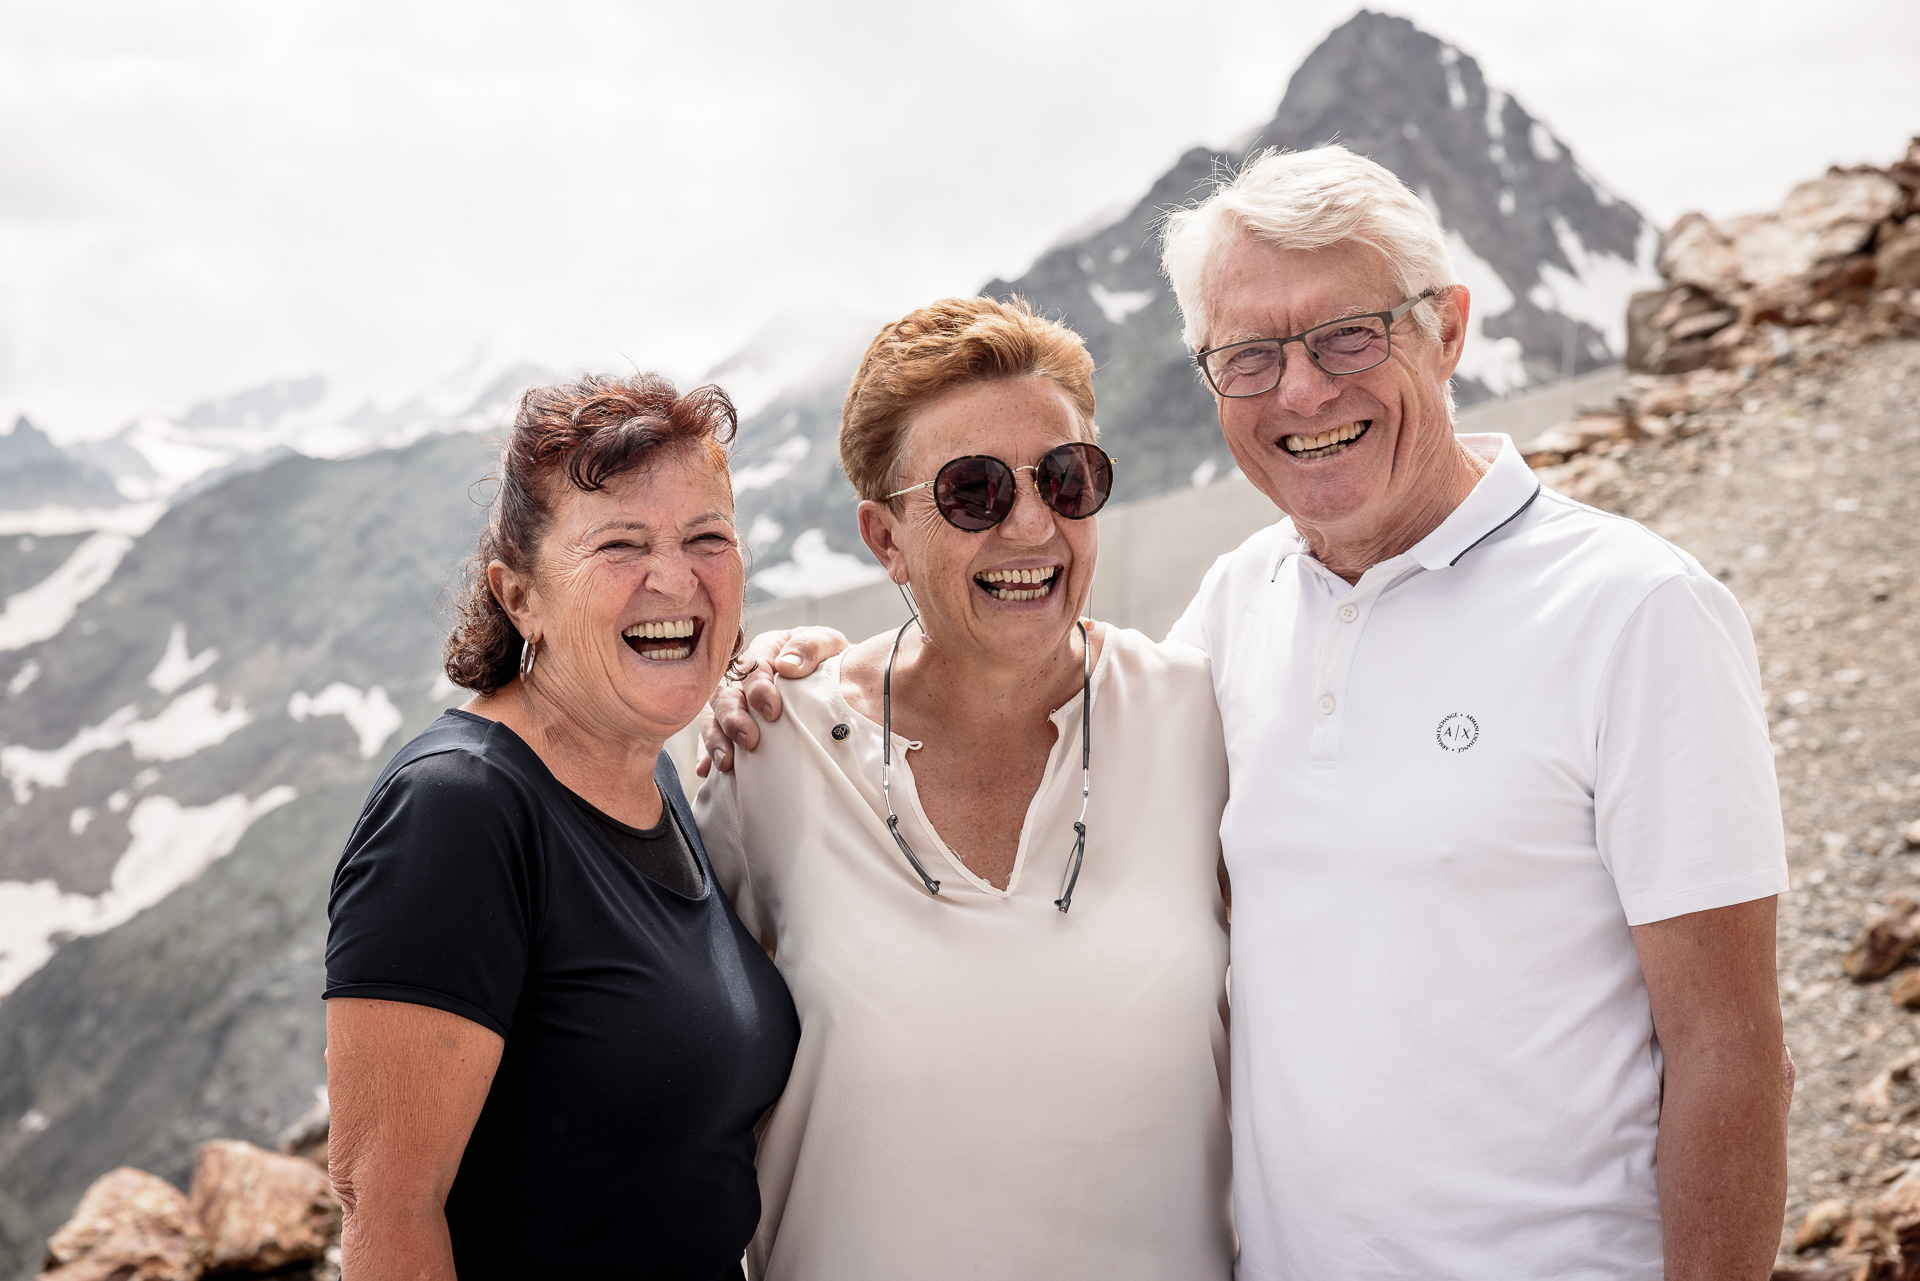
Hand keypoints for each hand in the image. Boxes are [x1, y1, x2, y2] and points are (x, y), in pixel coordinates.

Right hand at [696, 626, 850, 774]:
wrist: (840, 684)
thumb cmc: (830, 661)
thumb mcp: (827, 645)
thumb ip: (810, 647)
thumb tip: (786, 665)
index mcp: (764, 650)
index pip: (751, 666)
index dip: (758, 688)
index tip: (772, 712)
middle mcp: (742, 675)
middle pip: (724, 692)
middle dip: (732, 717)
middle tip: (748, 740)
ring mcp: (734, 700)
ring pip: (711, 715)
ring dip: (715, 738)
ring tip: (726, 761)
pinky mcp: (730, 725)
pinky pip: (710, 737)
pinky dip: (707, 753)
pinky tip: (707, 769)